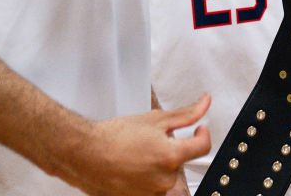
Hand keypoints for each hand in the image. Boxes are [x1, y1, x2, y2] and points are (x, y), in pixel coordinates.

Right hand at [56, 95, 211, 195]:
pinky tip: (132, 166)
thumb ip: (186, 114)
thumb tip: (205, 103)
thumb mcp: (155, 119)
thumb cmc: (114, 136)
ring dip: (158, 163)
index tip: (197, 130)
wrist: (84, 153)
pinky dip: (145, 176)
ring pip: (165, 175)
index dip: (202, 134)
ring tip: (137, 153)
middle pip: (180, 161)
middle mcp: (163, 180)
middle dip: (171, 148)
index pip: (203, 147)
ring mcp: (150, 193)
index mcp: (170, 157)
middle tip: (150, 139)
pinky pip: (151, 187)